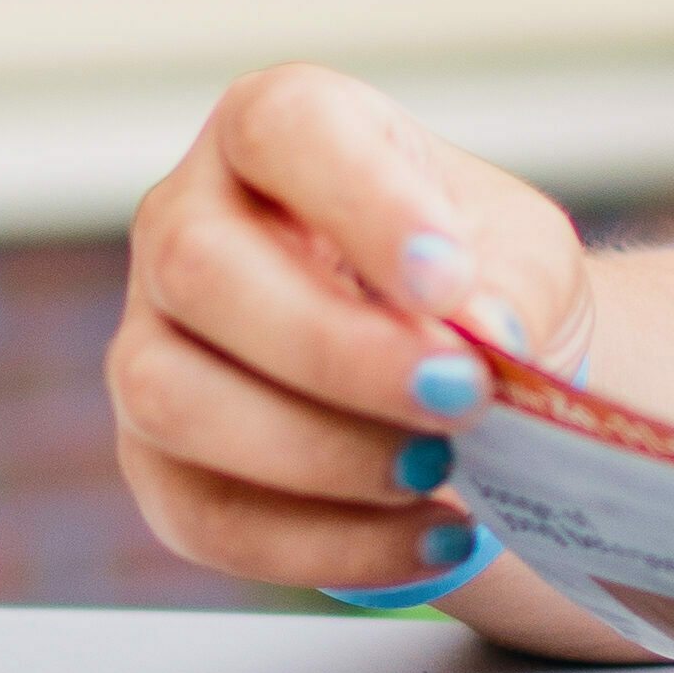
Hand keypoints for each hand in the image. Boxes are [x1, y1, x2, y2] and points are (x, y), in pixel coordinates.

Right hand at [108, 66, 589, 593]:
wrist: (453, 376)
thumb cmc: (470, 283)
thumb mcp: (522, 253)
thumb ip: (513, 284)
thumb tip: (489, 339)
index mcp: (271, 132)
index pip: (280, 129)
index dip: (359, 201)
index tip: (449, 279)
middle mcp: (184, 221)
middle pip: (199, 268)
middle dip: (335, 350)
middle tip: (459, 396)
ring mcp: (151, 342)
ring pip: (171, 396)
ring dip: (317, 450)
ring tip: (438, 470)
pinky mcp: (158, 461)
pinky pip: (204, 513)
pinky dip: (326, 543)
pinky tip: (426, 537)